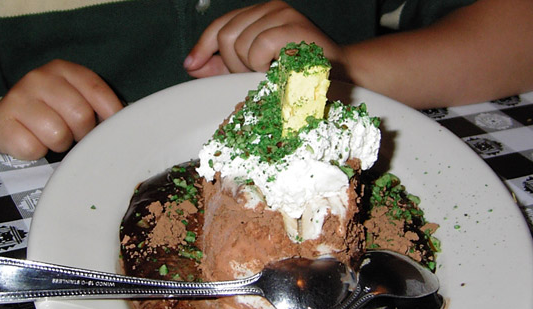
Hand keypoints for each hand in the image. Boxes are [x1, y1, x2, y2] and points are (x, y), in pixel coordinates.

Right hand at [0, 59, 122, 159]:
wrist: (4, 126)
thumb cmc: (51, 117)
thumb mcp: (76, 103)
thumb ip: (100, 108)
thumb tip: (129, 126)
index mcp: (64, 70)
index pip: (99, 93)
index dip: (109, 118)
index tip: (108, 131)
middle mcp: (39, 78)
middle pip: (81, 116)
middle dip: (82, 134)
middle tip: (73, 135)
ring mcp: (18, 97)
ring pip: (58, 134)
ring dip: (59, 144)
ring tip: (50, 138)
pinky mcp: (2, 121)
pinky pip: (34, 148)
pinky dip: (36, 153)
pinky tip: (31, 143)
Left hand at [184, 1, 344, 77]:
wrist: (341, 75)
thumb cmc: (300, 74)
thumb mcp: (257, 69)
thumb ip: (226, 66)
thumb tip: (194, 67)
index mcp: (261, 15)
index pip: (220, 25)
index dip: (202, 46)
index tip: (191, 66)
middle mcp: (270, 7)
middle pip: (225, 36)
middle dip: (233, 65)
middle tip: (255, 76)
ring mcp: (281, 14)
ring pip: (238, 45)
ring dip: (251, 68)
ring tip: (271, 73)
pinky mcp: (291, 26)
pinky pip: (257, 48)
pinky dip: (263, 66)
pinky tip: (278, 69)